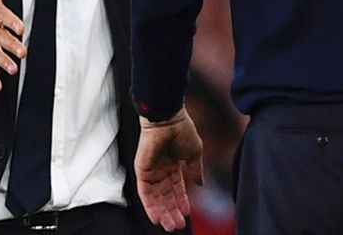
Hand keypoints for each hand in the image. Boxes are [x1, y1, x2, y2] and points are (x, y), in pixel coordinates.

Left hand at [135, 107, 203, 231]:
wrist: (168, 118)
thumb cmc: (182, 129)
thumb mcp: (194, 152)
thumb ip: (196, 170)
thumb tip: (200, 185)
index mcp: (173, 164)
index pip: (177, 188)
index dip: (182, 201)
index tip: (187, 214)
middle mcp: (161, 169)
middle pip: (166, 196)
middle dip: (172, 211)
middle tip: (177, 226)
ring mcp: (151, 170)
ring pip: (156, 198)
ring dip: (163, 212)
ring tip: (170, 225)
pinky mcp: (142, 170)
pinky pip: (144, 192)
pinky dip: (150, 206)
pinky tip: (156, 217)